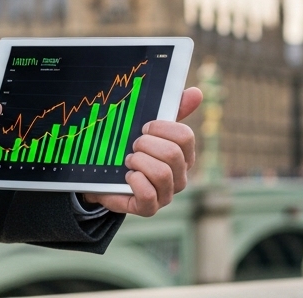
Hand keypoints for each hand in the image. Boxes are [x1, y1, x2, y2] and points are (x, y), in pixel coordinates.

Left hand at [82, 86, 200, 216]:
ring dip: (138, 162)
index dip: (161, 128)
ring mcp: (167, 194)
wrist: (105, 175)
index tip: (144, 127)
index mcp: (184, 154)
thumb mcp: (149, 128)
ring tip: (129, 160)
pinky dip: (135, 181)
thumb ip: (173, 109)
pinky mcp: (150, 209)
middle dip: (146, 145)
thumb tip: (196, 92)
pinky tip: (128, 176)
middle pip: (172, 154)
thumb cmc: (133, 148)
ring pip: (161, 173)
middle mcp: (181, 176)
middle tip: (133, 145)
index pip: (185, 137)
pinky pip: (148, 195)